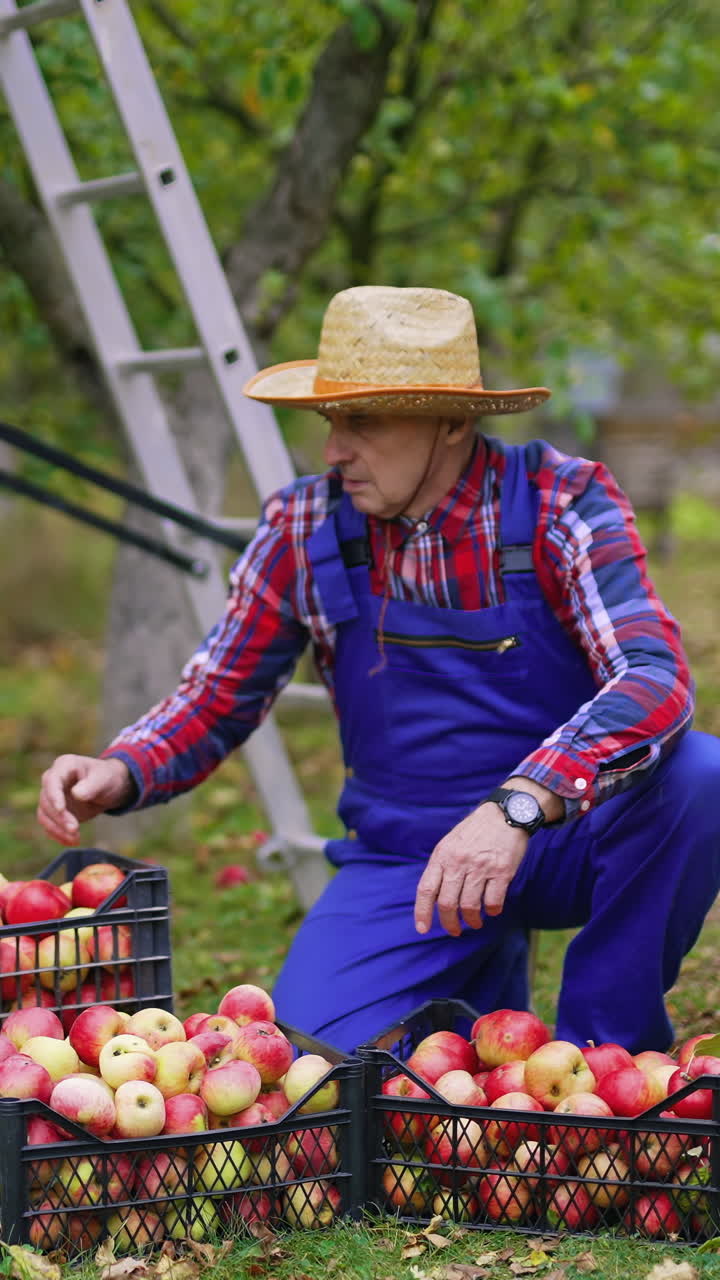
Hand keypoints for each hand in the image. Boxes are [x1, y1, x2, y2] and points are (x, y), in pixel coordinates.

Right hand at [37, 755, 132, 844]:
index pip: (52, 781)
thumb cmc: (107, 778)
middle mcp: (53, 781)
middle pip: (46, 801)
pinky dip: (59, 835)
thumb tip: (76, 794)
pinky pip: (50, 825)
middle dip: (59, 818)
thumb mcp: (104, 779)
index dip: (54, 796)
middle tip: (75, 829)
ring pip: (44, 815)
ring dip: (57, 829)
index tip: (61, 809)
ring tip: (75, 839)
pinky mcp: (55, 813)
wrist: (109, 789)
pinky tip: (72, 841)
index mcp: (63, 766)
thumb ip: (91, 785)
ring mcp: (52, 797)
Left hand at [414, 802, 527, 936]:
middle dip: (449, 923)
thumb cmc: (475, 831)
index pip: (426, 889)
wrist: (505, 813)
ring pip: (469, 906)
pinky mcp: (502, 871)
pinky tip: (492, 910)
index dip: (422, 912)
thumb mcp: (450, 843)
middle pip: (447, 903)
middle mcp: (459, 862)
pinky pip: (493, 901)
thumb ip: (442, 867)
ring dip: (472, 920)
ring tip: (475, 923)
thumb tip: (434, 898)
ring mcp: (481, 867)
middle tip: (454, 930)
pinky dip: (492, 911)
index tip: (422, 929)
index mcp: (442, 855)